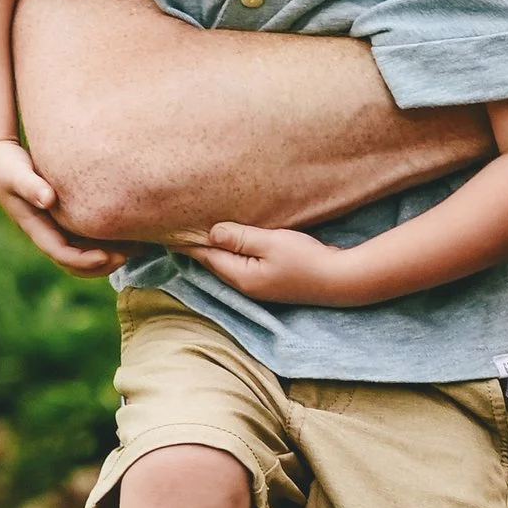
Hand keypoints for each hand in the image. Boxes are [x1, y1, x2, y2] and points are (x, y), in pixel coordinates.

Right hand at [0, 142, 129, 279]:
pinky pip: (88, 237)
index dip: (85, 260)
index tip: (108, 257)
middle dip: (103, 263)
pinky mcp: (65, 218)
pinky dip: (107, 238)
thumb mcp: (14, 174)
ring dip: (109, 254)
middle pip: (77, 263)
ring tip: (138, 246)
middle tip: (130, 254)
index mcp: (36, 229)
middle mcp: (48, 234)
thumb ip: (29, 186)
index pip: (62, 254)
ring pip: (85, 252)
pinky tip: (129, 229)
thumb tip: (48, 199)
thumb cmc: (6, 166)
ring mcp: (56, 228)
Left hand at [188, 220, 363, 306]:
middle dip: (197, 244)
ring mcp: (258, 284)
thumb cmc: (306, 259)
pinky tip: (232, 238)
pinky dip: (233, 249)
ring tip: (200, 228)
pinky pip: (243, 261)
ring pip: (228, 262)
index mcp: (240, 276)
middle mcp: (245, 284)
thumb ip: (239, 238)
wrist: (341, 279)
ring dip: (215, 246)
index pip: (205, 257)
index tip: (167, 228)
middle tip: (178, 223)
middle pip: (213, 262)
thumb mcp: (270, 243)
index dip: (186, 242)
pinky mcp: (270, 278)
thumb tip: (210, 233)